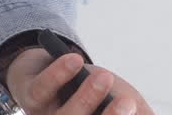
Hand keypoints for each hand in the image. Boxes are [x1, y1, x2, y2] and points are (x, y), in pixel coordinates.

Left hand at [6, 49, 153, 114]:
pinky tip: (76, 61)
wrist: (56, 65)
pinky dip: (58, 74)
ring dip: (85, 97)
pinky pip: (42, 89)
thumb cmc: (91, 88)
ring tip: (104, 77)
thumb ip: (141, 113)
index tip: (132, 105)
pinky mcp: (30, 95)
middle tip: (128, 103)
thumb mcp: (122, 100)